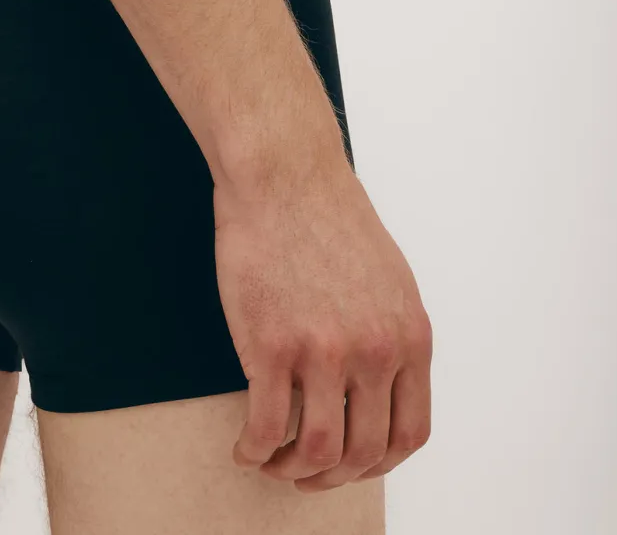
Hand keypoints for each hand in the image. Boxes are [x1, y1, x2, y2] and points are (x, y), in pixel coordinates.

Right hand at [214, 161, 431, 491]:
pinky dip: (253, 450)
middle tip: (304, 475)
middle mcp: (374, 351)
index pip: (409, 433)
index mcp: (409, 337)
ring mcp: (323, 351)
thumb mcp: (388, 279)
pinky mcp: (272, 344)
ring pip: (316, 450)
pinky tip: (244, 446)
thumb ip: (390, 334)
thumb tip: (377, 382)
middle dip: (331, 477)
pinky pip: (265, 426)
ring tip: (269, 462)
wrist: (283, 176)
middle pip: (364, 453)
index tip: (350, 464)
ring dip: (291, 471)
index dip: (377, 462)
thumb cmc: (326, 215)